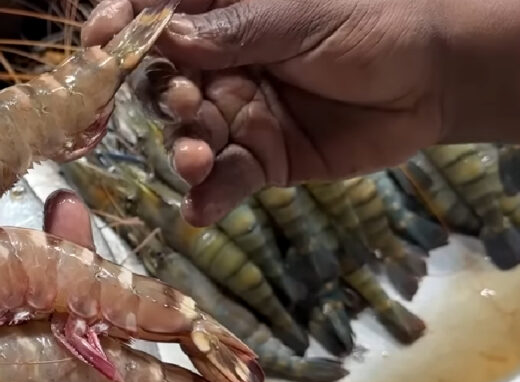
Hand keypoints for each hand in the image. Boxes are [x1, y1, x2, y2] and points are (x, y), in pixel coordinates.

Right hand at [84, 0, 446, 225]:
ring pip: (188, 136)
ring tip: (195, 160)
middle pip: (163, 84)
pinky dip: (209, 197)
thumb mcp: (298, 17)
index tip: (100, 45)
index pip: (155, 19)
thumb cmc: (371, 25)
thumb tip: (164, 37)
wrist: (433, 81)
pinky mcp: (259, 161)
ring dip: (183, 150)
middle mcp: (219, 68)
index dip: (122, 28)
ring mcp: (236, 117)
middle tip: (185, 103)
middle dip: (162, 97)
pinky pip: (224, 181)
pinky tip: (200, 210)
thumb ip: (232, 33)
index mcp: (223, 18)